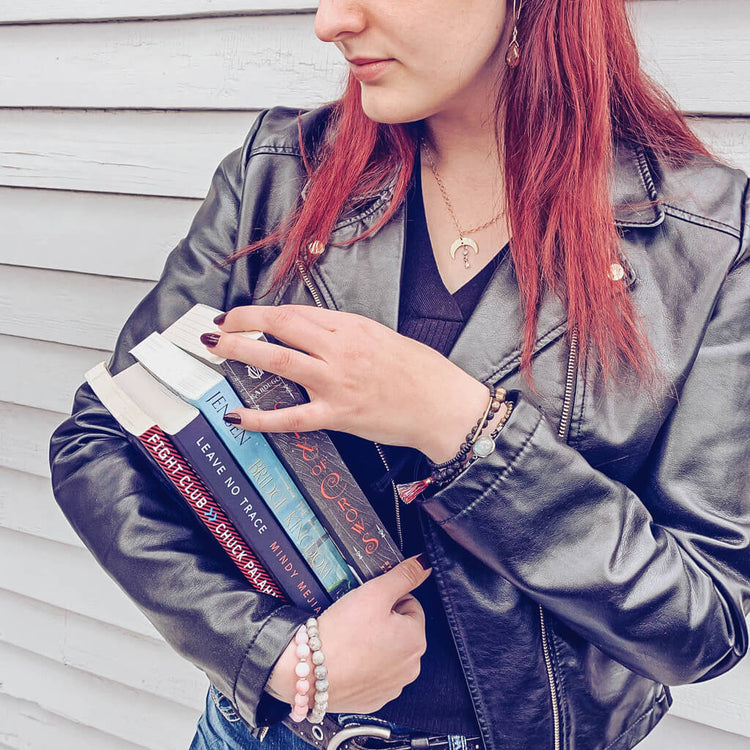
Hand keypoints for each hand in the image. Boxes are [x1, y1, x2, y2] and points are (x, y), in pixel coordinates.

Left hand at [206, 305, 488, 461]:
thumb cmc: (420, 372)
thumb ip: (345, 334)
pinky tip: (236, 415)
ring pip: (280, 359)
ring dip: (243, 351)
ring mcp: (337, 382)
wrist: (444, 405)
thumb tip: (310, 333)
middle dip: (243, 322)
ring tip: (217, 349)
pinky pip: (291, 416)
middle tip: (218, 327)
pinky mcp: (339, 414)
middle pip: (282, 326)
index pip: (297, 312)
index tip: (243, 315)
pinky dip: (260, 417)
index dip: (263, 312)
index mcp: (353, 327)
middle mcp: (341, 349)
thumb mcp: (382, 338)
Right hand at [266, 555, 430, 712]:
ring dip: (374, 643)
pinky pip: (374, 674)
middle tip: (357, 619)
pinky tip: (348, 658)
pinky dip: (364, 665)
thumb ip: (404, 576)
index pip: (410, 606)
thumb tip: (424, 564)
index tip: (369, 604)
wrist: (310, 673)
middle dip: (383, 622)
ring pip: (388, 652)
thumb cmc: (343, 633)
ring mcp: (392, 687)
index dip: (388, 600)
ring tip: (350, 639)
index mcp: (416, 640)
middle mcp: (411, 667)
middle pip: (400, 630)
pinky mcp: (373, 700)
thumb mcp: (375, 592)